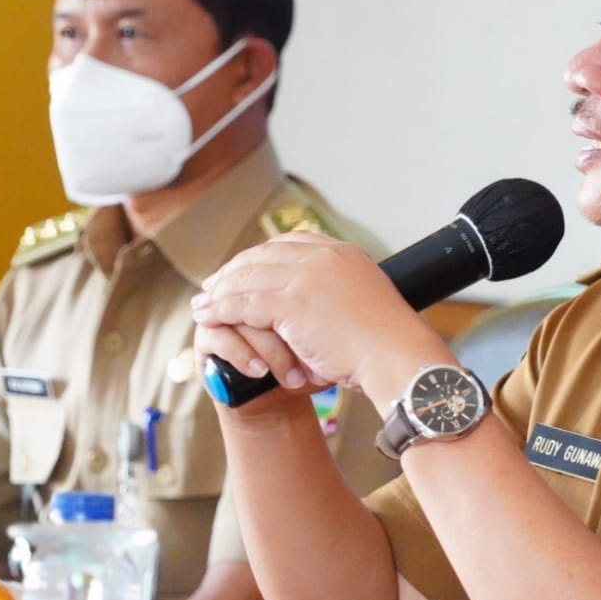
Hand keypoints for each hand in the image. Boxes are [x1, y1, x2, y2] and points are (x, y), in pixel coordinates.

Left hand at [190, 232, 446, 399]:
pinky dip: (221, 310)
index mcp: (343, 254)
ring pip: (248, 278)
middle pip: (263, 255)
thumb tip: (318, 309)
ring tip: (203, 304)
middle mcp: (323, 257)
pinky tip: (208, 317)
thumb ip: (339, 294)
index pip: (291, 243)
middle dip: (233, 271)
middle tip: (213, 285)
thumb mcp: (366, 302)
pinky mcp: (292, 304)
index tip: (244, 269)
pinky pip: (244, 303)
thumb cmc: (387, 344)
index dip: (261, 256)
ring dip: (220, 291)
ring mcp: (306, 277)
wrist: (397, 357)